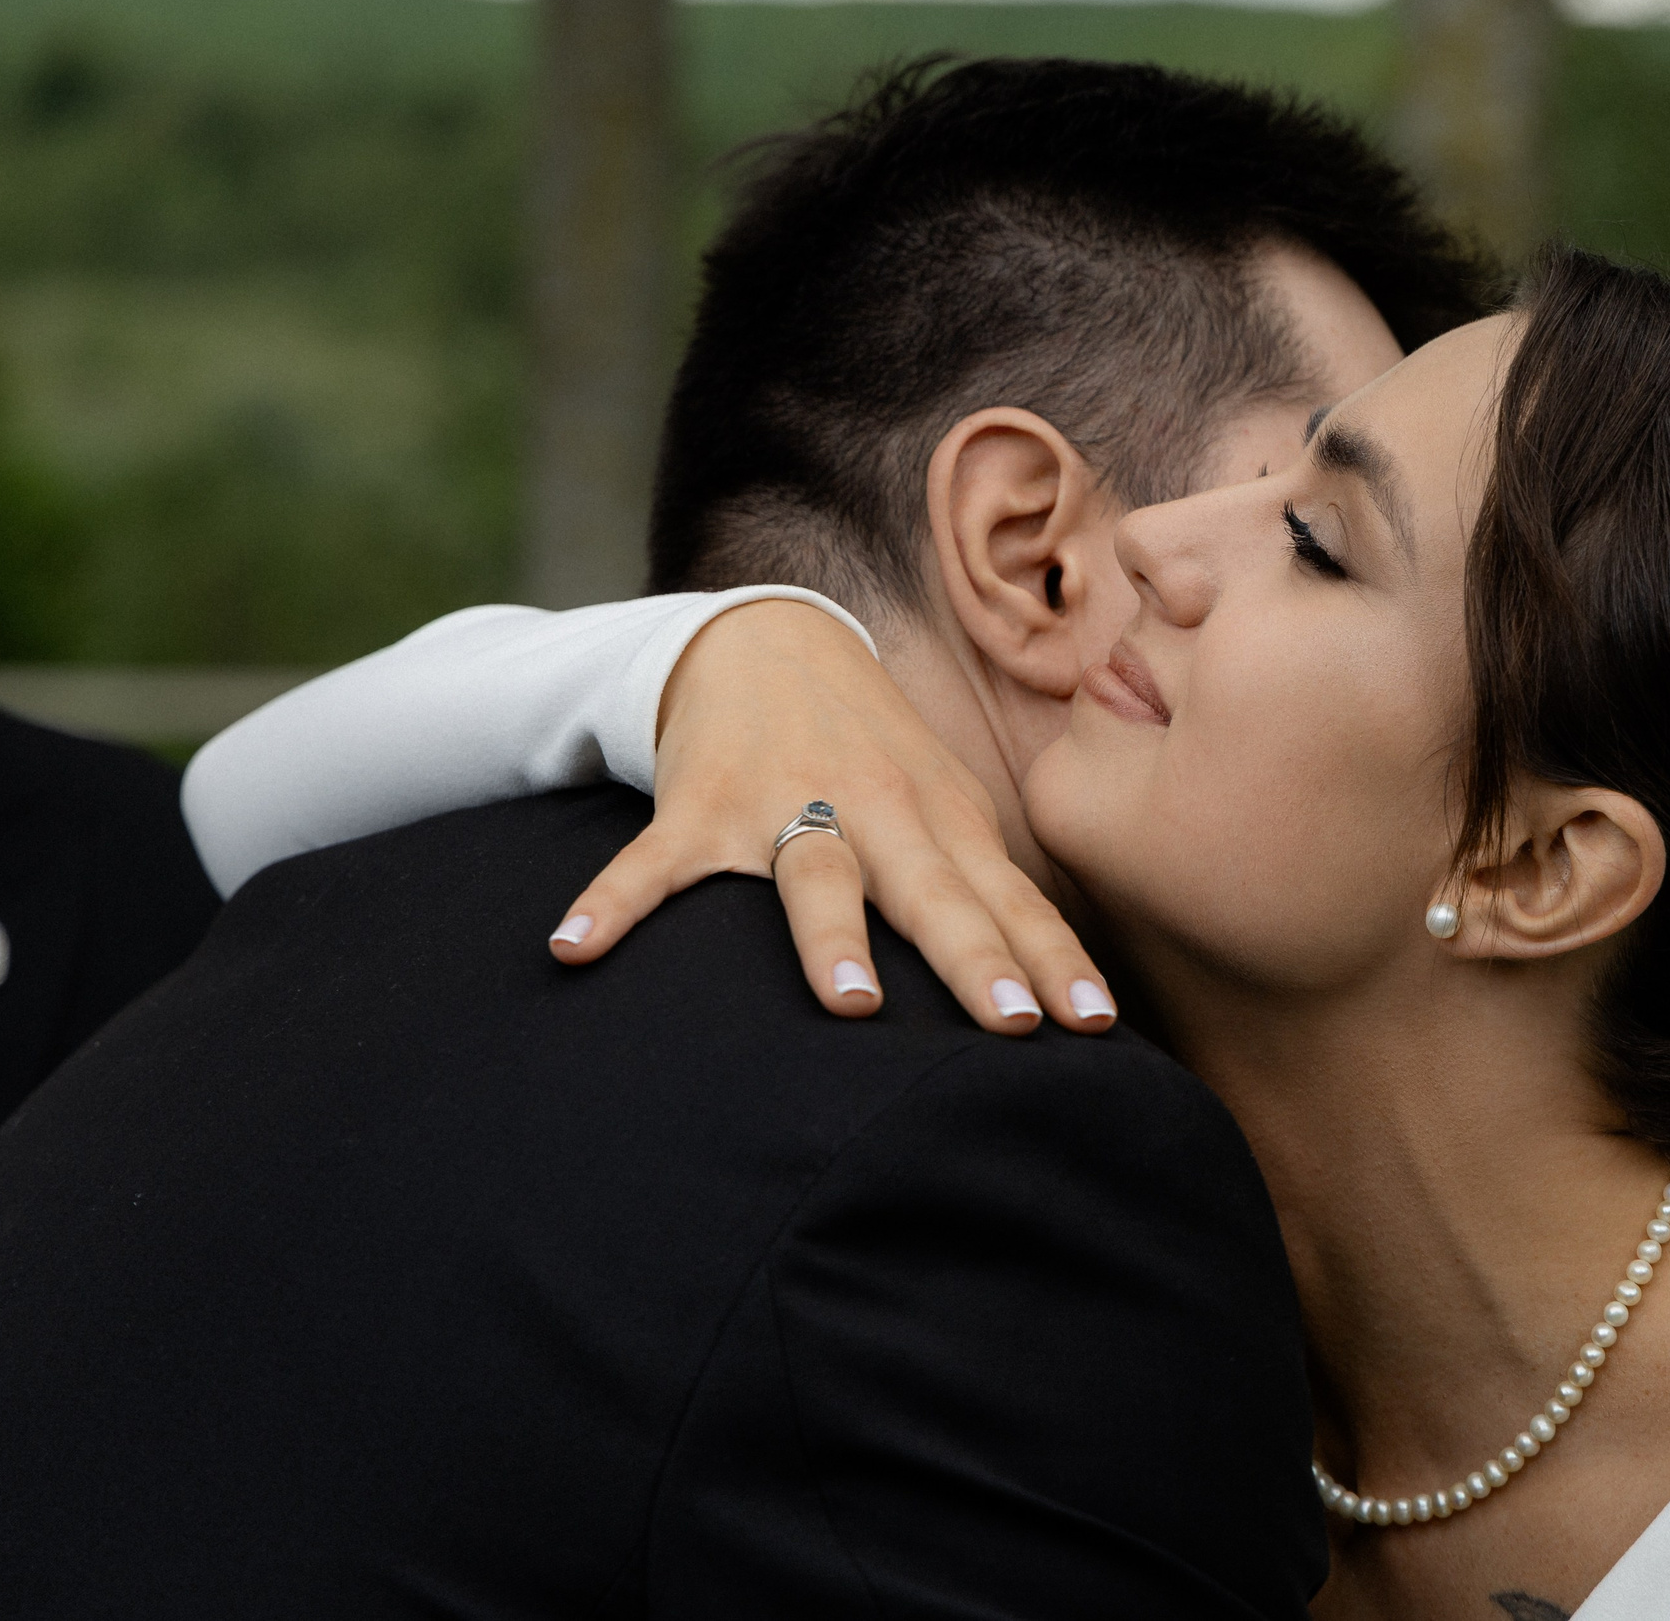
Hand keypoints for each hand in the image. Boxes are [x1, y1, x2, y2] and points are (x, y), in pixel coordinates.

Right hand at [544, 601, 1116, 1035]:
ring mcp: (784, 806)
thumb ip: (995, 890)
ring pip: (814, 875)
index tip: (1093, 1028)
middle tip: (1013, 1024)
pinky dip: (612, 904)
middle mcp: (875, 812)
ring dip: (832, 938)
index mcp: (942, 822)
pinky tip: (576, 949)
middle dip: (975, 959)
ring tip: (854, 1003)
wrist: (768, 641)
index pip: (1010, 902)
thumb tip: (1071, 999)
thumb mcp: (946, 807)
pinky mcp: (700, 808)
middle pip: (934, 893)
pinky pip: (654, 865)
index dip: (1053, 963)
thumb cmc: (876, 755)